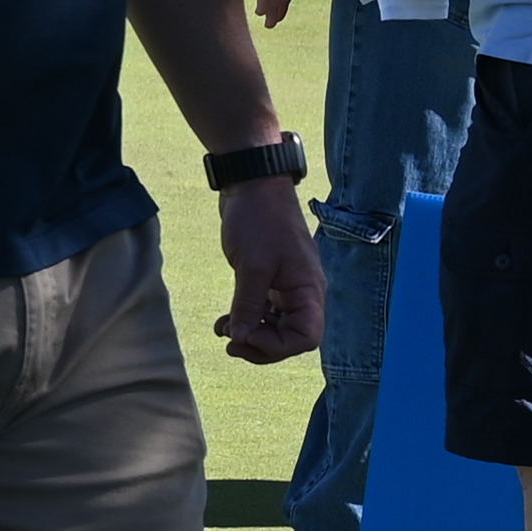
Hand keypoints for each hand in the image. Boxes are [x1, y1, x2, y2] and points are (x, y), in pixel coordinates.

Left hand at [212, 176, 323, 365]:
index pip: (307, 337)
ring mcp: (287, 286)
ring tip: (223, 331)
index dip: (278, 346)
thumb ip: (247, 305)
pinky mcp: (270, 279)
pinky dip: (246, 319)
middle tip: (230, 344)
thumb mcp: (252, 266)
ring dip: (251, 334)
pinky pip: (264, 311)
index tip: (247, 336)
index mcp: (308, 290)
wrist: (253, 184)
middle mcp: (302, 292)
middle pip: (291, 337)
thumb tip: (240, 338)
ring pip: (276, 327)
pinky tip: (224, 321)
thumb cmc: (260, 220)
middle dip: (261, 346)